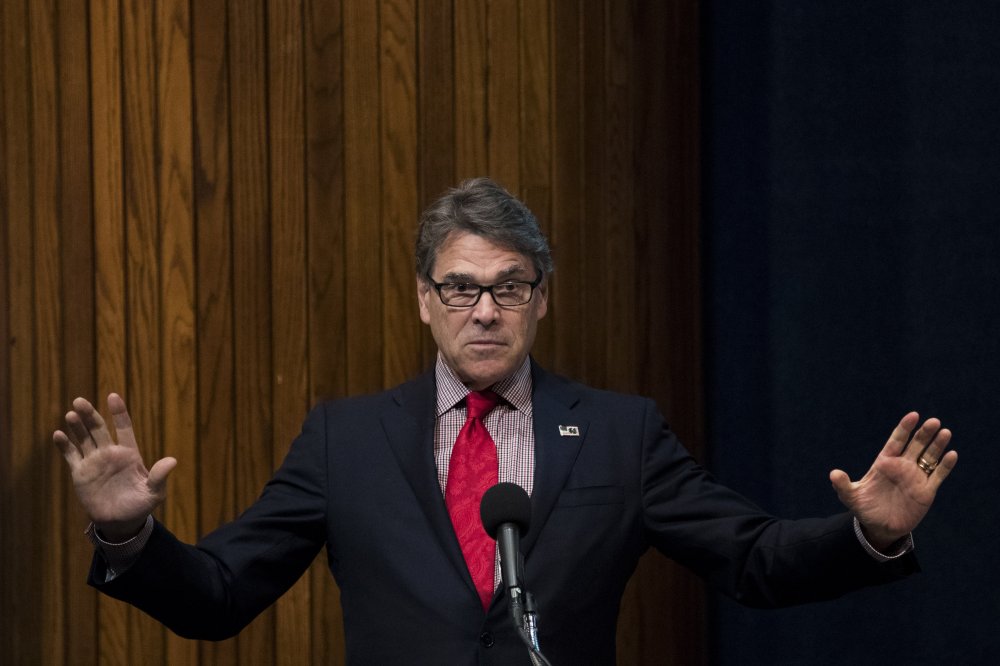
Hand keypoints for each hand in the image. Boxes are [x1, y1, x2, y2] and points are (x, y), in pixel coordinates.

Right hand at [53, 393, 175, 540]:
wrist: (120, 522)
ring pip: (83, 438)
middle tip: (80, 401)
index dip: (118, 413)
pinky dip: (64, 445)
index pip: (124, 428)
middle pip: (98, 429)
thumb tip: (172, 461)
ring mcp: (94, 462)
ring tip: (71, 414)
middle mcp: (110, 453)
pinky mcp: (81, 473)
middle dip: (90, 415)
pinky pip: (71, 456)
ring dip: (77, 426)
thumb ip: (159, 476)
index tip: (113, 396)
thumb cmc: (140, 505)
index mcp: (129, 454)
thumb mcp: (154, 492)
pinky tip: (58, 434)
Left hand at [830, 412, 956, 549]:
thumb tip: (833, 474)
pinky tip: (952, 454)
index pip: (896, 441)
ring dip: (937, 445)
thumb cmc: (865, 509)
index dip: (904, 428)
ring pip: (929, 457)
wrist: (879, 528)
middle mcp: (902, 467)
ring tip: (945, 432)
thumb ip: (843, 485)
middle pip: (915, 445)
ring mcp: (915, 478)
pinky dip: (945, 466)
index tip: (913, 415)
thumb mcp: (851, 497)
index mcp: (885, 463)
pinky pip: (938, 476)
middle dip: (924, 433)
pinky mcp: (926, 491)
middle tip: (933, 421)